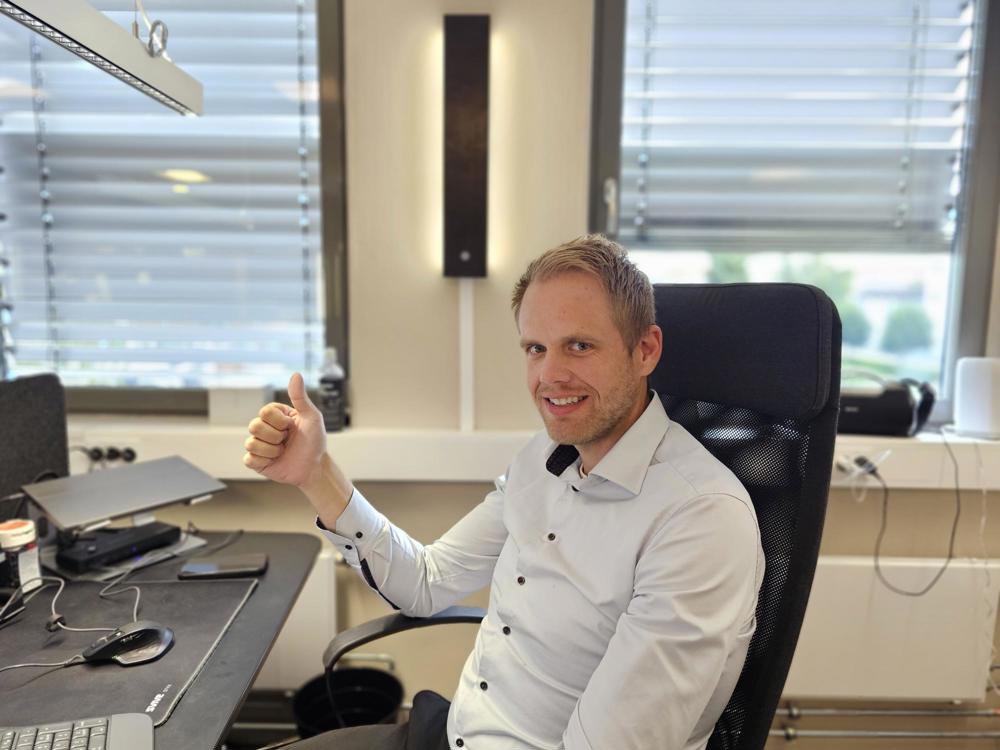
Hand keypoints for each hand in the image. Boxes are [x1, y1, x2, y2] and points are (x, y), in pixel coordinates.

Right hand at [243, 372, 326, 487]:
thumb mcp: (311, 417)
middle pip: (254, 426)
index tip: (292, 426)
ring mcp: (259, 444)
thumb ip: (300, 397)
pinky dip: (264, 460)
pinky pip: (249, 459)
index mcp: (275, 415)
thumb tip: (296, 374)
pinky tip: (274, 460)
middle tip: (286, 440)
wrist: (314, 467)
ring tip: (282, 451)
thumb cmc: (314, 441)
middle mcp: (265, 428)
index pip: (265, 412)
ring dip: (272, 450)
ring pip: (251, 443)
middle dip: (275, 436)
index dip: (279, 422)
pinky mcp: (256, 461)